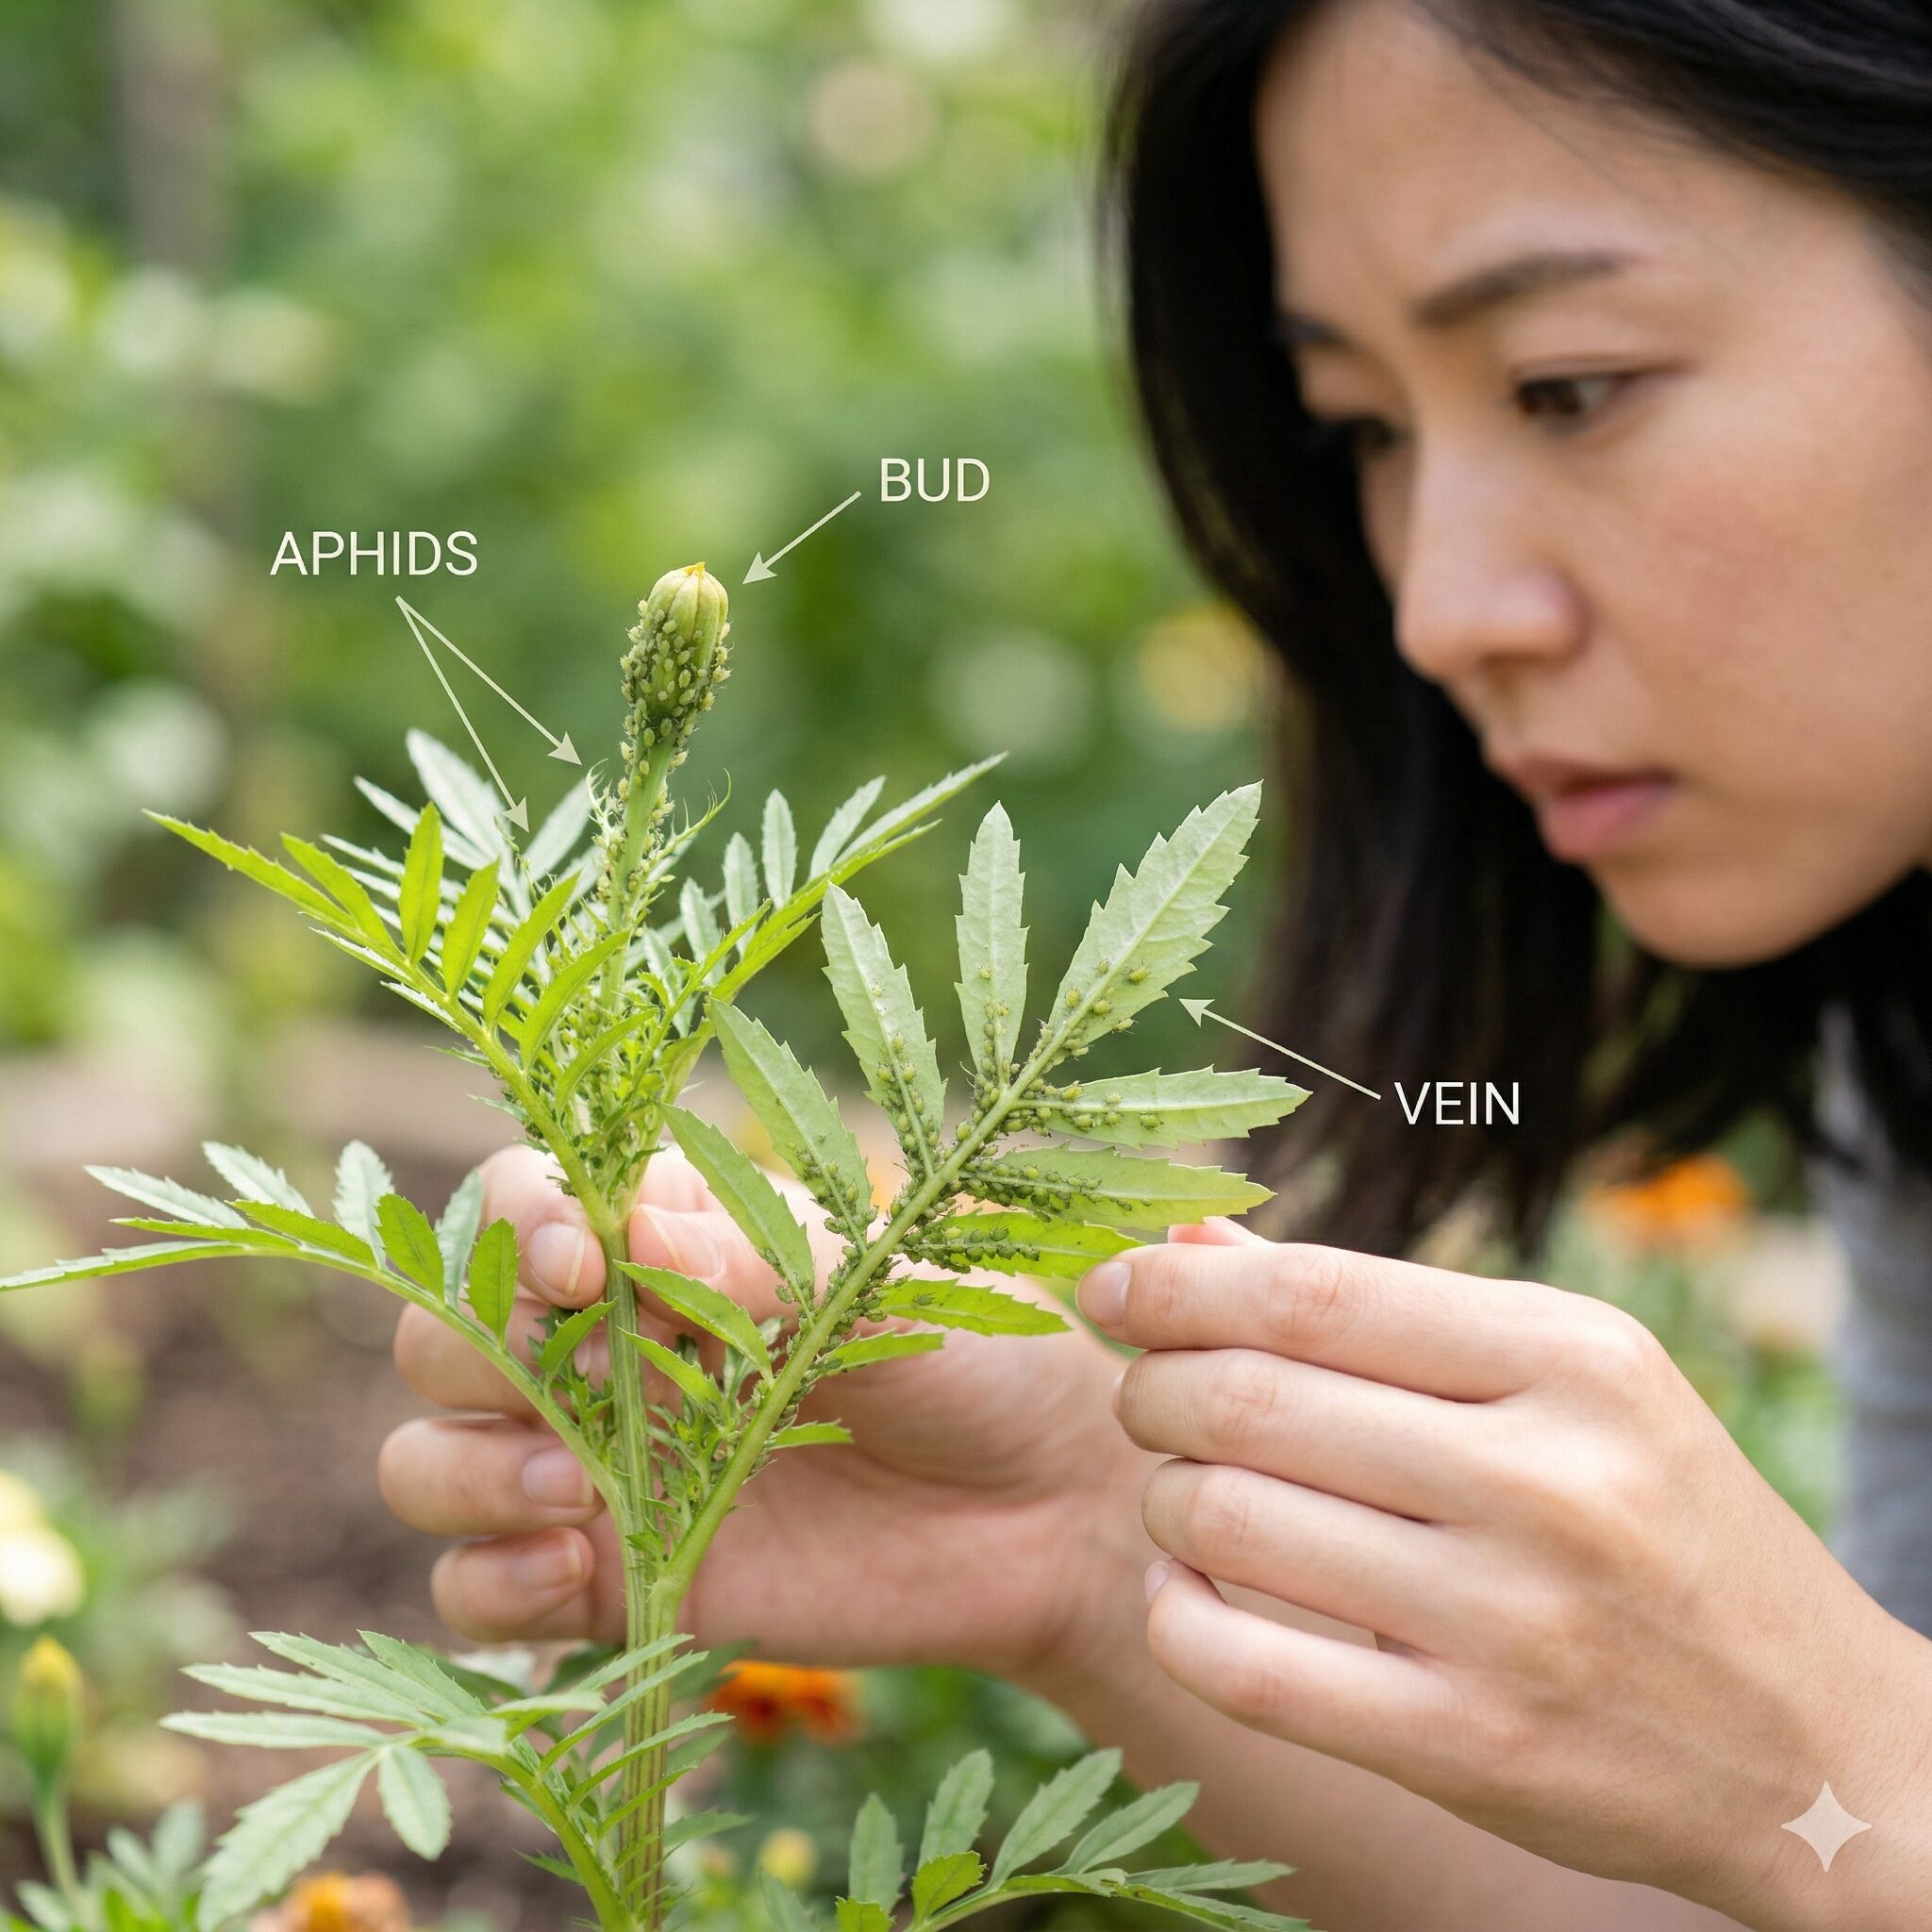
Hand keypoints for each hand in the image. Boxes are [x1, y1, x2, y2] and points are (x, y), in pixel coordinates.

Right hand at [379, 1144, 1152, 1682]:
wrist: (1043, 1508)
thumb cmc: (970, 1354)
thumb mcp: (876, 1287)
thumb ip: (751, 1265)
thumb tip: (626, 1234)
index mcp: (661, 1240)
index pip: (514, 1203)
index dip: (512, 1227)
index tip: (577, 1266)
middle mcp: (604, 1346)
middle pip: (442, 1333)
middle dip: (474, 1355)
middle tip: (585, 1389)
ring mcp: (597, 1467)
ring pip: (429, 1459)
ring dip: (466, 1472)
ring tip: (576, 1493)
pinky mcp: (611, 1578)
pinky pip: (476, 1593)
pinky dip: (489, 1587)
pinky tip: (571, 1573)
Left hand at [1086, 1226, 1931, 1929]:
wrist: (1815, 1746)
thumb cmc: (1654, 1520)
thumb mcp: (1563, 1378)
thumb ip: (1374, 1307)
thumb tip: (1191, 1240)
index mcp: (1573, 1358)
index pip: (1310, 1294)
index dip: (1177, 1285)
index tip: (1108, 1285)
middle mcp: (1548, 1480)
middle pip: (1246, 1400)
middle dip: (1149, 1387)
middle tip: (1140, 1393)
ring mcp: (1510, 1623)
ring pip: (1223, 1521)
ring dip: (1162, 1498)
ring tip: (1183, 1492)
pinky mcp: (1471, 1750)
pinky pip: (1241, 1667)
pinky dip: (1176, 1614)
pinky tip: (1187, 1589)